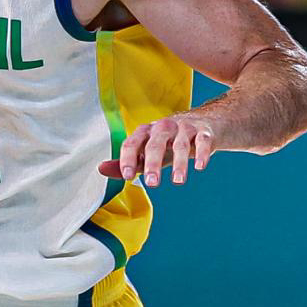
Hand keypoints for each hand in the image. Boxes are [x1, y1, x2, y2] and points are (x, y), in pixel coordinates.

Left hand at [101, 111, 218, 187]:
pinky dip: (201, 154)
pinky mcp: (204, 132)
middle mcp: (164, 127)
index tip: (127, 176)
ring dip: (179, 164)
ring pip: (180, 145)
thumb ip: (128, 162)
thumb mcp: (149, 151)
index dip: (128, 159)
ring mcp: (185, 128)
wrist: (206, 124)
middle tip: (152, 183)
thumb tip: (101, 169)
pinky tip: (199, 167)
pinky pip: (202, 142)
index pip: (133, 143)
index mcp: (147, 132)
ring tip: (178, 181)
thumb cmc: (171, 141)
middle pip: (155, 144)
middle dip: (152, 163)